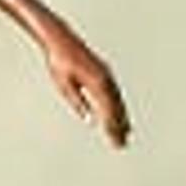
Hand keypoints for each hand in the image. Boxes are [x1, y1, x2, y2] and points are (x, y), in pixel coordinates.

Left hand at [42, 32, 131, 149]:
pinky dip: (118, 106)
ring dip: (122, 118)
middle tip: (121, 145)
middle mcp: (106, 79)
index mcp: (97, 82)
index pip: (108, 110)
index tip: (115, 141)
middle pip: (116, 108)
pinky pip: (115, 94)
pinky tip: (118, 115)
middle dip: (119, 127)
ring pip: (118, 101)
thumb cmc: (59, 62)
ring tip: (126, 134)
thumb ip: (78, 103)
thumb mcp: (64, 85)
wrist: (60, 40)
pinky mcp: (105, 72)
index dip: (112, 127)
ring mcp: (107, 75)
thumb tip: (90, 120)